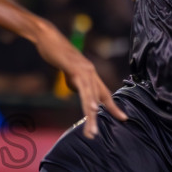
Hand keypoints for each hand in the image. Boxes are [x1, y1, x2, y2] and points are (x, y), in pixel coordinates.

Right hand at [33, 24, 125, 138]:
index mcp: (90, 75)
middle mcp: (90, 72)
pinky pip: (82, 87)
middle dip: (100, 117)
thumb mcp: (68, 72)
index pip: (104, 94)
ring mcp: (84, 70)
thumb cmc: (57, 53)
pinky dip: (87, 99)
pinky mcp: (74, 68)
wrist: (47, 37)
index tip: (123, 119)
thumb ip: (76, 82)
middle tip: (96, 134)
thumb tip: (80, 92)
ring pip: (91, 95)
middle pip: (99, 98)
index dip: (113, 107)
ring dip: (91, 113)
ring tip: (93, 129)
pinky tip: (91, 109)